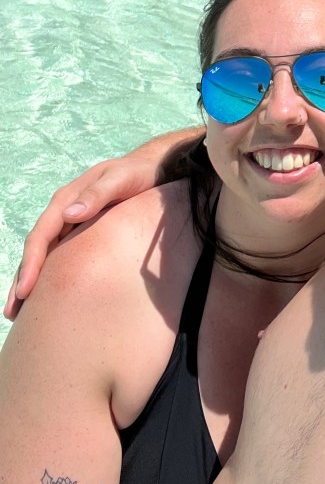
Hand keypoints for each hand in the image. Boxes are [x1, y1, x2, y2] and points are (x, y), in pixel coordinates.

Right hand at [3, 155, 160, 320]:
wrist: (152, 169)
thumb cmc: (137, 174)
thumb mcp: (120, 179)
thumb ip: (98, 194)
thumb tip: (70, 214)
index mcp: (67, 200)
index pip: (41, 235)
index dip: (31, 263)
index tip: (25, 291)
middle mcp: (63, 212)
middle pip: (37, 249)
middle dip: (23, 280)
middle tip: (13, 313)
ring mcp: (71, 223)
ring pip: (46, 255)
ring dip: (32, 281)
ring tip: (20, 314)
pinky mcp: (82, 232)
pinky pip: (61, 255)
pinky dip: (50, 274)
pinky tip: (48, 295)